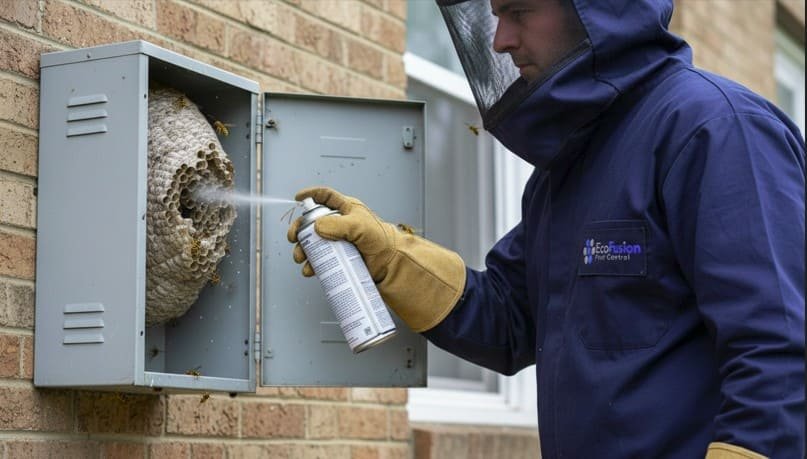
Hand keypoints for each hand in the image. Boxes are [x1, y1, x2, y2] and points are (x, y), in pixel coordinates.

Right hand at [287, 187, 466, 331]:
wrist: (389, 263)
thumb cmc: (380, 239)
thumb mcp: (359, 226)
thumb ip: (338, 225)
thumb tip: (316, 227)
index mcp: (345, 209)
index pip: (324, 196)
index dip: (310, 195)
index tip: (297, 199)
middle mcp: (339, 224)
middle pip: (311, 222)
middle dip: (299, 230)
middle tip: (294, 238)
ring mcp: (337, 241)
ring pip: (312, 243)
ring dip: (302, 250)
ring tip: (301, 257)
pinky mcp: (338, 257)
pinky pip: (319, 260)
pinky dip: (311, 265)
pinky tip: (310, 269)